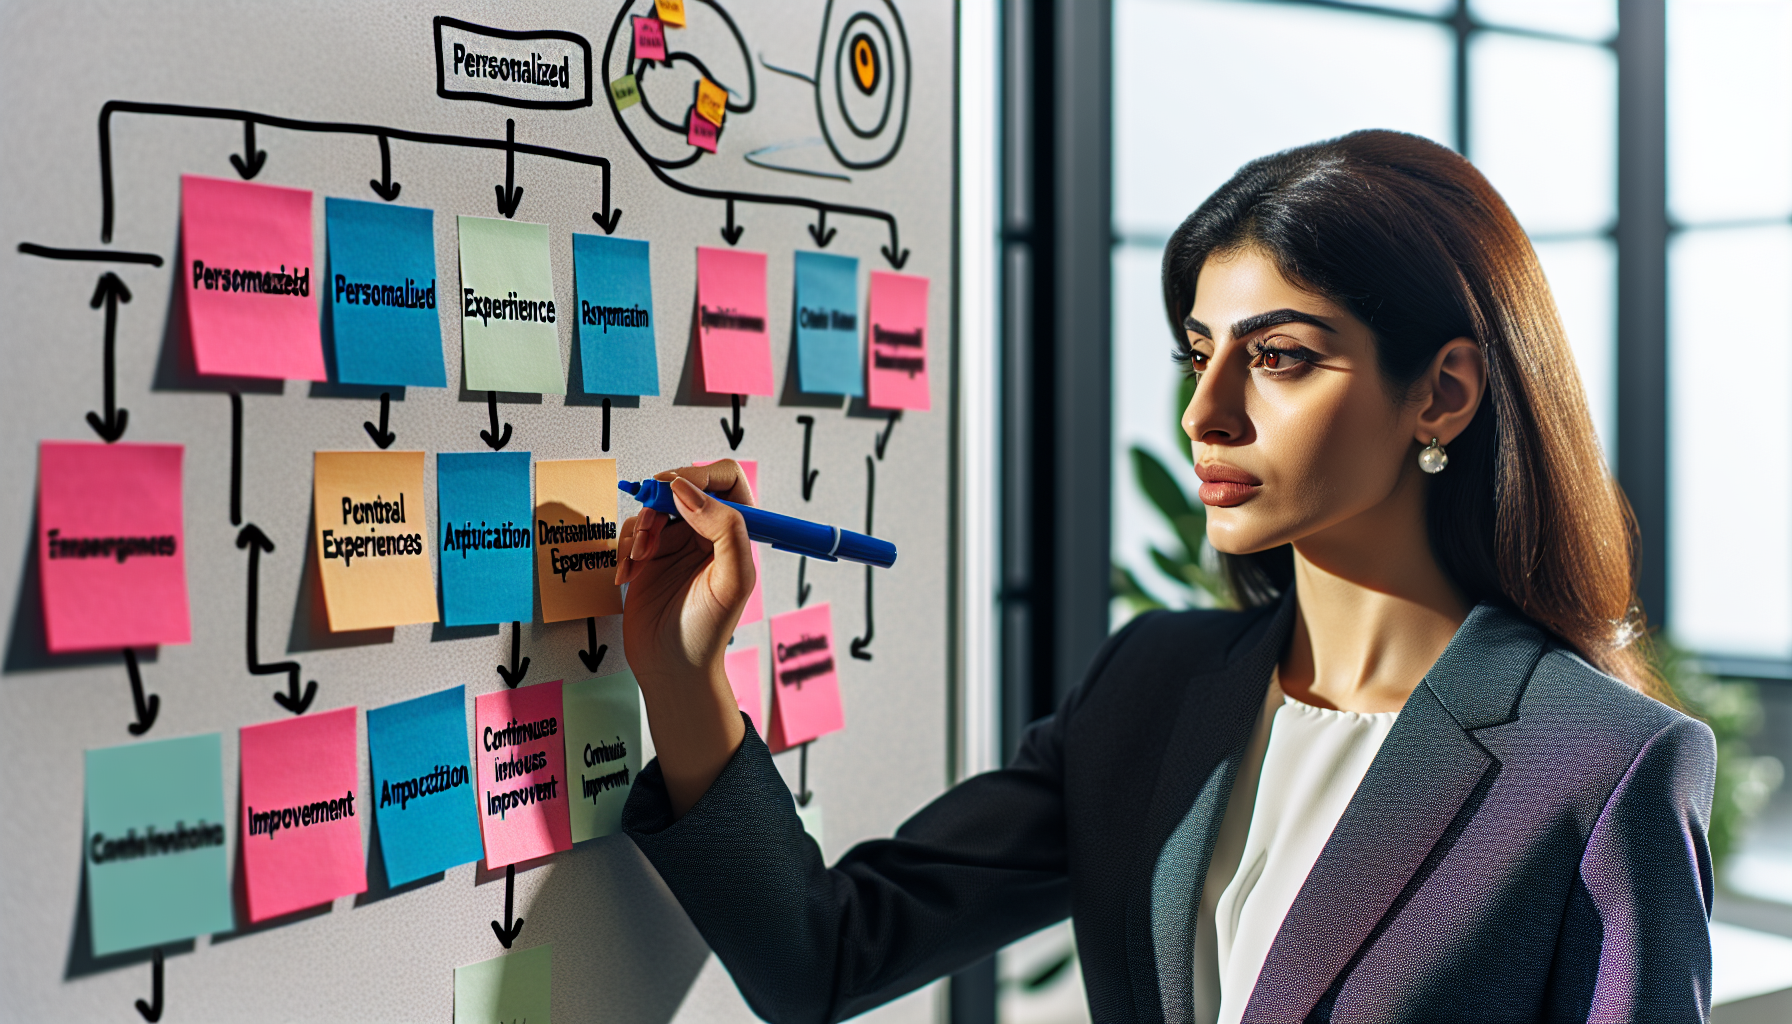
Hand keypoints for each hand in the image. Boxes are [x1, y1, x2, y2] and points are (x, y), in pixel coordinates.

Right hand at [616, 462, 754, 814]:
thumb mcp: (731, 581)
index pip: (726, 478)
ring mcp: (676, 543)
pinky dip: (624, 547)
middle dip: (662, 498)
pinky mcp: (649, 556)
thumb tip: (689, 490)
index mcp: (736, 533)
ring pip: (654, 505)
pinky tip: (627, 574)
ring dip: (641, 526)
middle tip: (651, 525)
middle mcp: (708, 533)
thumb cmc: (707, 633)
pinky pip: (632, 530)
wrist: (670, 669)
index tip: (677, 492)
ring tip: (641, 558)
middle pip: (684, 484)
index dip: (701, 475)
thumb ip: (725, 529)